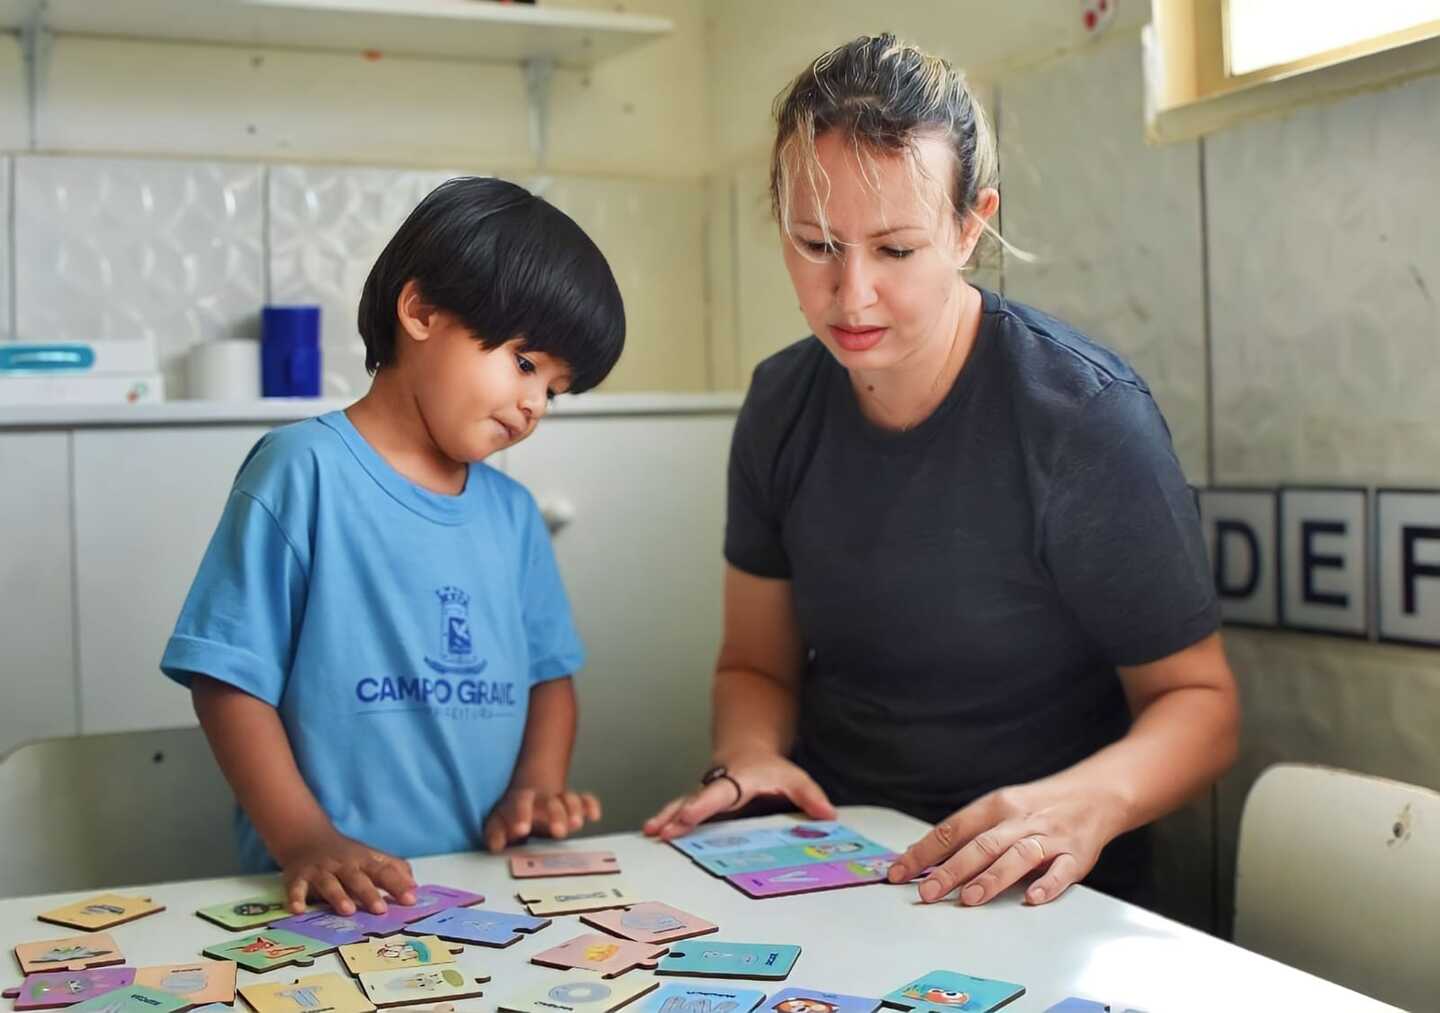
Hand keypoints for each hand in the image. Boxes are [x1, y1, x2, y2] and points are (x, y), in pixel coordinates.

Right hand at [277, 830, 416, 915]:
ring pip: (330, 883)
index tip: (411, 899)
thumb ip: (394, 869)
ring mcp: (320, 870)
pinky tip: (298, 910)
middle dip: (369, 893)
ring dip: (338, 896)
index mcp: (363, 861)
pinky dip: (296, 898)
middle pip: (357, 878)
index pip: (384, 871)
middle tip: (381, 910)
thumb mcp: (370, 857)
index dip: (398, 884)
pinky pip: (296, 888)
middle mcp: (343, 865)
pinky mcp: (298, 877)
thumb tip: (414, 887)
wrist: (306, 837)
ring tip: (348, 911)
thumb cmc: (346, 855)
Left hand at [484, 786, 602, 851]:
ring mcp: (560, 800)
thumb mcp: (498, 823)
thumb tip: (496, 846)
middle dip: (556, 815)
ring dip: (575, 810)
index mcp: (521, 799)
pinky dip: (591, 805)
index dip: (522, 814)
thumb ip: (495, 834)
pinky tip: (594, 816)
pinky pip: (586, 799)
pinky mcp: (575, 804)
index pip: (522, 801)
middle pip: (551, 801)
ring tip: (576, 825)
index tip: (521, 830)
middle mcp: (543, 798)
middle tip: (558, 833)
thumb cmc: (512, 815)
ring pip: (570, 798)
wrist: (529, 796)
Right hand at [642, 751, 835, 840]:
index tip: (688, 815)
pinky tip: (653, 833)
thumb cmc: (770, 769)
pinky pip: (681, 810)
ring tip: (651, 832)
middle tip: (662, 830)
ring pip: (682, 803)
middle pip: (694, 798)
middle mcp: (716, 785)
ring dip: (666, 817)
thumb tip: (829, 816)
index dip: (703, 804)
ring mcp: (704, 793)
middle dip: (678, 814)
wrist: (746, 750)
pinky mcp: (698, 802)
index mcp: (738, 780)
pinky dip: (667, 819)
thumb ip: (810, 796)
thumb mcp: (794, 777)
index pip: (719, 792)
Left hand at [885, 781, 1129, 905]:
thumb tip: (925, 860)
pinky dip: (1047, 885)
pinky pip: (1061, 871)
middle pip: (980, 844)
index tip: (899, 873)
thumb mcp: (1001, 809)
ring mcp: (1049, 836)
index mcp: (995, 805)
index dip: (924, 852)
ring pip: (1017, 856)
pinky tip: (1031, 900)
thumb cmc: (1038, 806)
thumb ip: (970, 833)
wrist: (1095, 793)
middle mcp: (1019, 819)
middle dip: (951, 870)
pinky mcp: (1077, 854)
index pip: (952, 829)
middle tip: (927, 893)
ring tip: (969, 899)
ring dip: (992, 878)